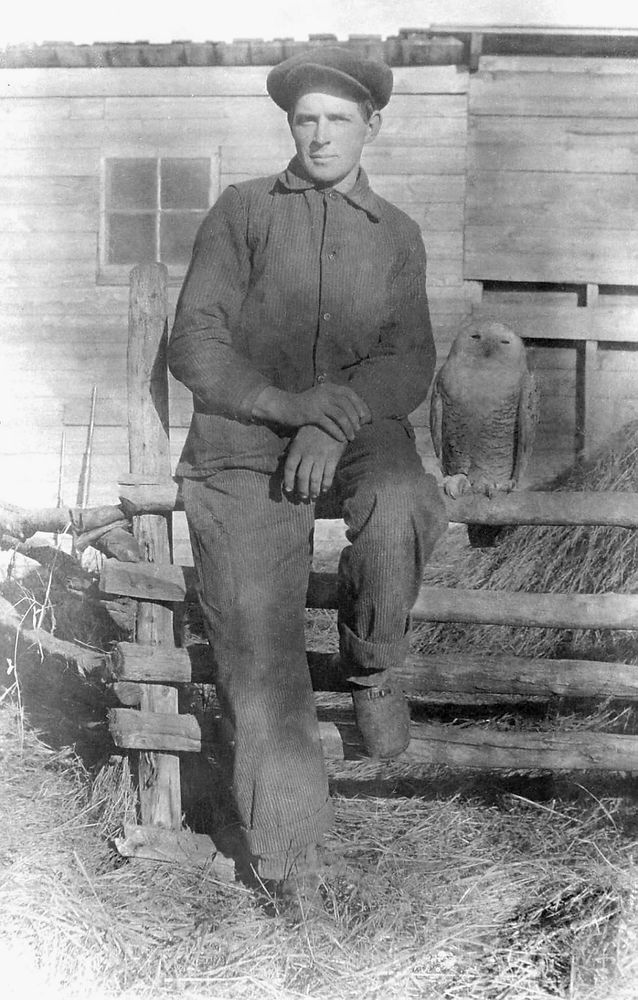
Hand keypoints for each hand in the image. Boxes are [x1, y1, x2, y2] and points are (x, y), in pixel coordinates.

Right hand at [252, 382, 370, 441]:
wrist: (284, 406)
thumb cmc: (305, 406)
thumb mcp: (321, 398)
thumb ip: (335, 402)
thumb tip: (355, 412)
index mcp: (329, 387)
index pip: (350, 394)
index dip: (360, 405)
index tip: (365, 417)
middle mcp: (325, 392)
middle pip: (347, 405)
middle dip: (355, 418)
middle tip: (359, 429)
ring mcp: (318, 402)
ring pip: (340, 415)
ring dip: (348, 427)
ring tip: (351, 437)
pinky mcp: (311, 413)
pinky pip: (329, 424)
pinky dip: (337, 432)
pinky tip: (341, 440)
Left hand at [284, 426, 346, 500]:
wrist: (334, 418)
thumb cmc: (314, 427)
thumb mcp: (300, 435)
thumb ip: (292, 448)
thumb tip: (281, 458)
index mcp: (297, 449)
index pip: (289, 469)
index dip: (288, 481)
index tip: (288, 490)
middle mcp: (307, 455)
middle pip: (302, 477)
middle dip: (302, 490)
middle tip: (303, 498)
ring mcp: (320, 457)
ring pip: (315, 479)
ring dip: (313, 490)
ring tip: (313, 497)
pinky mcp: (333, 458)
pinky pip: (328, 475)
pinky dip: (326, 484)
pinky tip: (325, 489)